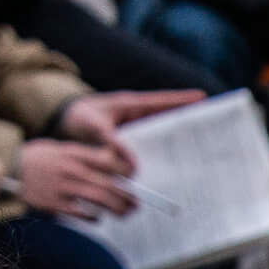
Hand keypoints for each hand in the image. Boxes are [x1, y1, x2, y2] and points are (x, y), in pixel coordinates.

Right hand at [17, 137, 136, 219]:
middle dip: (127, 197)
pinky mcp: (54, 204)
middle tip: (136, 204)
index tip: (133, 180)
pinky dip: (94, 217)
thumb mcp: (60, 149)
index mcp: (74, 153)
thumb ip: (85, 156)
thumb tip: (113, 164)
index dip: (126, 172)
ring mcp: (63, 187)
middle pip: (109, 185)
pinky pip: (82, 213)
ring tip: (125, 213)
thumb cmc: (36, 159)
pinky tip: (98, 218)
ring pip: (100, 200)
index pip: (109, 161)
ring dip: (117, 209)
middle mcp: (71, 169)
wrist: (6, 169)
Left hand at [54, 89, 200, 174]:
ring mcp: (134, 129)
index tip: (203, 98)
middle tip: (209, 129)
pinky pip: (148, 149)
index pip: (162, 101)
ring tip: (196, 153)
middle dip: (187, 122)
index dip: (182, 100)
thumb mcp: (92, 127)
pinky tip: (168, 170)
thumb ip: (111, 143)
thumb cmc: (77, 118)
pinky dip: (158, 157)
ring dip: (174, 143)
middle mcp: (136, 116)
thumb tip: (133, 166)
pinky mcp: (128, 143)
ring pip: (160, 135)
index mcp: (131, 104)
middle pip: (168, 118)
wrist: (59, 125)